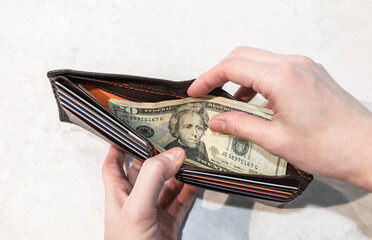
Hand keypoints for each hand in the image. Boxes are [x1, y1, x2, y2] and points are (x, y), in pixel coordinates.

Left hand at [102, 145, 197, 239]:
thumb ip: (152, 179)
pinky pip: (180, 203)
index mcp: (118, 197)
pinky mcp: (168, 226)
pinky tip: (195, 182)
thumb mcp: (137, 210)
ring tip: (186, 159)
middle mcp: (135, 203)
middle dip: (155, 157)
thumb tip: (171, 156)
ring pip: (165, 187)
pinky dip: (189, 191)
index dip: (118, 149)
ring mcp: (152, 215)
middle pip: (144, 173)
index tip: (128, 135)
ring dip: (176, 173)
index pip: (113, 167)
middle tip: (167, 142)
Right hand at [188, 46, 371, 190]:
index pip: (232, 66)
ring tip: (231, 102)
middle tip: (207, 92)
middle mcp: (293, 64)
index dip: (208, 78)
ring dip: (240, 76)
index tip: (195, 92)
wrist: (367, 149)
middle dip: (220, 72)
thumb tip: (216, 121)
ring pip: (259, 60)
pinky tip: (257, 103)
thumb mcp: (275, 140)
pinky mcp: (311, 73)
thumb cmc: (327, 147)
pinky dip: (259, 80)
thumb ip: (240, 126)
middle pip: (243, 55)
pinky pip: (276, 68)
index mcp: (281, 77)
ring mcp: (304, 66)